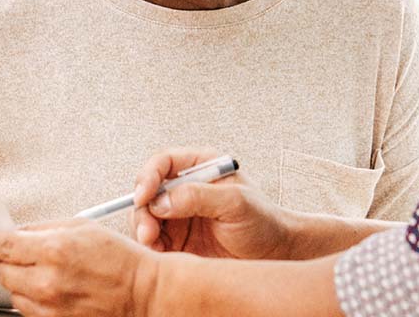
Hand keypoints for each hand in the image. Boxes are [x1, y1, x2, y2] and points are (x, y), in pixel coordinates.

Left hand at [0, 220, 159, 316]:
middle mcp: (48, 282)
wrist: (143, 293)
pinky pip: (28, 311)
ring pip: (11, 294)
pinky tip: (43, 288)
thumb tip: (17, 233)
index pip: (1, 246)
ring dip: (12, 281)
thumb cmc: (119, 259)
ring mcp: (51, 307)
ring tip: (33, 271)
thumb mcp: (81, 227)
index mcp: (53, 250)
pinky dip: (27, 298)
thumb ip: (44, 229)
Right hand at [131, 148, 293, 259]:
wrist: (276, 254)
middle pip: (148, 190)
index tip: (144, 197)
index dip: (148, 177)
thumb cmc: (263, 221)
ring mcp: (179, 214)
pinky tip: (162, 256)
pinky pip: (153, 240)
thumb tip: (161, 200)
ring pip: (146, 216)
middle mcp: (184, 187)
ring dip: (144, 230)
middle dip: (142, 210)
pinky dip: (151, 248)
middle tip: (148, 232)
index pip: (163, 163)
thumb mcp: (236, 203)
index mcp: (200, 167)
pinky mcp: (177, 239)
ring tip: (154, 245)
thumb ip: (199, 196)